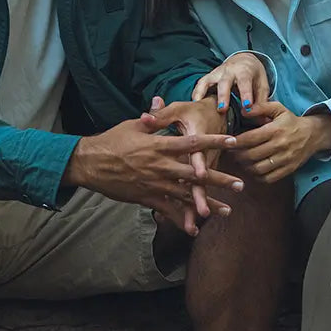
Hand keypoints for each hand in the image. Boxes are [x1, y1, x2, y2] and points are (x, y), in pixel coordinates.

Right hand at [65, 112, 241, 236]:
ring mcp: (155, 184)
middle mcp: (161, 166)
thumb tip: (159, 102)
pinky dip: (182, 220)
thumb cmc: (110, 141)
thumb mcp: (132, 126)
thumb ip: (151, 118)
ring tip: (228, 210)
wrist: (90, 163)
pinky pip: (168, 210)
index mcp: (160, 145)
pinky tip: (195, 228)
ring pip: (186, 196)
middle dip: (220, 180)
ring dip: (208, 203)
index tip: (232, 141)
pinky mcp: (146, 197)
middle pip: (196, 174)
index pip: (192, 143)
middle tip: (241, 185)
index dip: (213, 142)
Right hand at [192, 52, 269, 113]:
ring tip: (201, 108)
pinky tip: (195, 106)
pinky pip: (199, 85)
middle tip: (223, 110)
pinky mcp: (208, 78)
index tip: (247, 106)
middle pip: (224, 82)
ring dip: (203, 94)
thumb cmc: (253, 76)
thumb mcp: (262, 86)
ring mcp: (216, 73)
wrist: (243, 60)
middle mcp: (229, 71)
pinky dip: (196, 94)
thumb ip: (262, 102)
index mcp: (244, 71)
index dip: (246, 94)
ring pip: (207, 81)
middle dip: (223, 96)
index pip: (245, 82)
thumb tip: (265, 121)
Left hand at [231, 101, 330, 182]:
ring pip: (258, 168)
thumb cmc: (291, 121)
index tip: (227, 142)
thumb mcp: (278, 108)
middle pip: (252, 155)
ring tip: (241, 160)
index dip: (236, 142)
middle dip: (237, 155)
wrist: (313, 134)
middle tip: (231, 152)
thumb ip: (260, 107)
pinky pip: (268, 178)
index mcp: (275, 130)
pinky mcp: (288, 170)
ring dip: (246, 166)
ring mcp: (285, 159)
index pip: (250, 138)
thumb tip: (243, 110)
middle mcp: (280, 145)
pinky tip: (253, 169)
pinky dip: (257, 176)